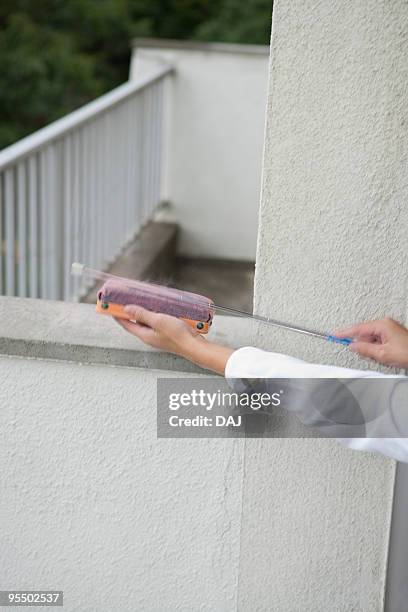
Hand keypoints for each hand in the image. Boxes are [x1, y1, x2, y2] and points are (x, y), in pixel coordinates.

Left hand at [114, 305, 233, 374]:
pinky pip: (158, 322)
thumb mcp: (158, 321)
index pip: (126, 325)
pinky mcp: (168, 333)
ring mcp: (159, 336)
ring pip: (148, 322)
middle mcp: (150, 336)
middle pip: (137, 323)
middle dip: (132, 312)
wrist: (195, 346)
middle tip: (128, 300)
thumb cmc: (177, 335)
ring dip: (145, 312)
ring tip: (144, 301)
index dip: (118, 316)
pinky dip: (156, 314)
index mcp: (144, 335)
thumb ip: (142, 314)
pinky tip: (160, 307)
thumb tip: (126, 309)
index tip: (112, 307)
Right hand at [335, 318, 407, 368]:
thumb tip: (352, 346)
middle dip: (364, 346)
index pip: (357, 328)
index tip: (334, 335)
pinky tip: (384, 355)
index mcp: (382, 325)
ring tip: (382, 357)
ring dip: (372, 349)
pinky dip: (377, 349)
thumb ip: (364, 349)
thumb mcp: (382, 354)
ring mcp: (389, 329)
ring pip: (371, 339)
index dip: (344, 333)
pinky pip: (378, 341)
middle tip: (370, 355)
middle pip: (364, 335)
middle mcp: (385, 324)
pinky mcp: (392, 334)